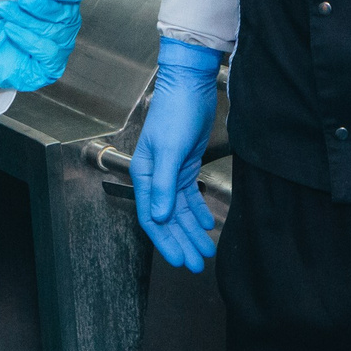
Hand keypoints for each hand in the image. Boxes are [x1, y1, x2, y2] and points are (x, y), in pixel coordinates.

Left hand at [0, 0, 86, 92]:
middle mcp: (61, 18)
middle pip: (66, 9)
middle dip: (44, 4)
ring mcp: (58, 42)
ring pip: (55, 30)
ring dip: (29, 20)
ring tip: (7, 13)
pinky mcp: (50, 64)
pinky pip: (49, 52)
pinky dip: (29, 40)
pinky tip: (12, 31)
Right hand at [131, 38, 222, 272]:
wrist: (191, 86)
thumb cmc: (175, 114)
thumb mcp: (170, 150)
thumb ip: (164, 184)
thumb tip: (161, 217)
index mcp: (144, 175)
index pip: (152, 217)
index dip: (166, 241)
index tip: (180, 260)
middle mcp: (155, 177)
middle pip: (168, 218)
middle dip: (181, 241)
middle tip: (197, 264)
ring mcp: (171, 172)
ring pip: (181, 210)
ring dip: (192, 230)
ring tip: (206, 251)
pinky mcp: (186, 165)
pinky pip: (190, 195)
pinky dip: (198, 210)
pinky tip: (207, 224)